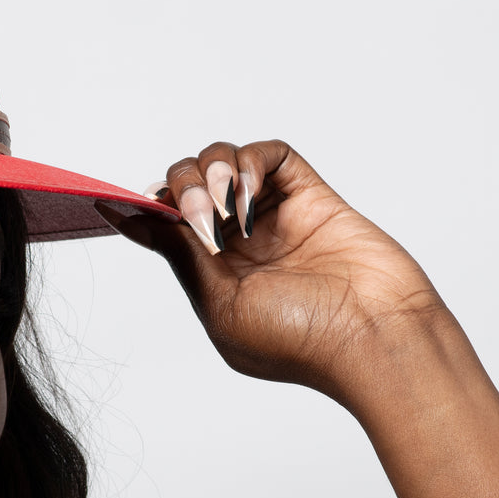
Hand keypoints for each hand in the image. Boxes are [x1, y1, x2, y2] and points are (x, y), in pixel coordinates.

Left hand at [96, 140, 449, 400]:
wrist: (374, 340)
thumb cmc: (301, 342)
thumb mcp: (219, 303)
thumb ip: (176, 251)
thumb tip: (124, 215)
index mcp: (214, 277)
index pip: (166, 223)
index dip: (149, 205)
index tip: (134, 201)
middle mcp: (241, 245)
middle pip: (189, 185)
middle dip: (181, 186)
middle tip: (198, 215)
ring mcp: (275, 218)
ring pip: (223, 163)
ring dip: (209, 170)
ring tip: (223, 205)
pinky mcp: (310, 196)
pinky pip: (270, 155)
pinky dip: (248, 160)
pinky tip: (246, 190)